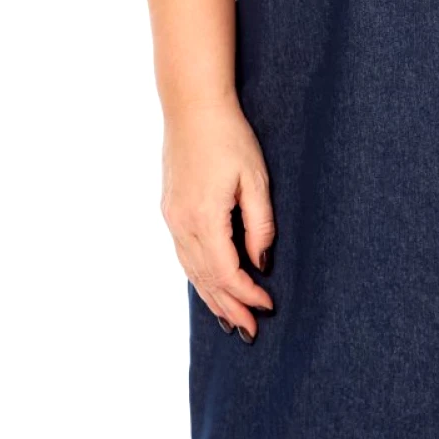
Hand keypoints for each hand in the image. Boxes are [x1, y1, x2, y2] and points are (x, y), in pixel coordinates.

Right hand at [160, 97, 276, 337]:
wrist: (192, 107)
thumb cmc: (229, 137)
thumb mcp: (255, 179)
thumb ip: (260, 224)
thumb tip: (262, 261)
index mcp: (204, 217)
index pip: (227, 271)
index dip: (247, 293)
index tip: (268, 305)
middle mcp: (181, 223)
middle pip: (205, 278)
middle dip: (229, 307)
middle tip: (250, 331)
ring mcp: (171, 217)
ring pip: (190, 270)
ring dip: (211, 297)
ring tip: (230, 320)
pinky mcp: (170, 209)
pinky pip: (183, 254)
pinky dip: (197, 276)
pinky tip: (208, 287)